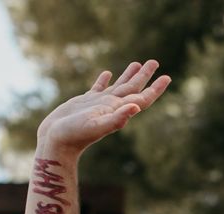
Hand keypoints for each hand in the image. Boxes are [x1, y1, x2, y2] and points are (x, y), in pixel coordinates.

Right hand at [37, 60, 170, 156]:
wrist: (56, 142)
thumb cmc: (75, 135)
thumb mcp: (97, 126)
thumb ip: (117, 118)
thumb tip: (136, 108)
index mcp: (117, 110)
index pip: (142, 98)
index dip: (155, 89)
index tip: (167, 77)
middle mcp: (111, 106)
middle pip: (133, 88)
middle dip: (144, 75)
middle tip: (154, 61)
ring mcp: (98, 104)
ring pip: (118, 86)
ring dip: (128, 75)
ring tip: (137, 63)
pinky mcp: (85, 102)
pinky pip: (98, 88)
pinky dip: (104, 80)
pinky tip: (107, 74)